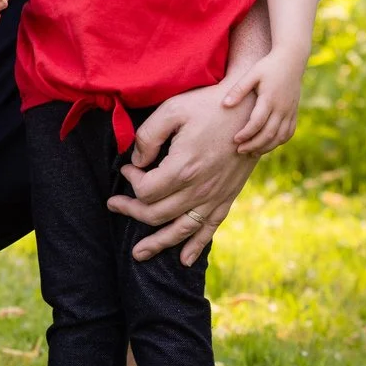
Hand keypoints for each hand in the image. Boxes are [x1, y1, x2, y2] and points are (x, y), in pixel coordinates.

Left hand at [106, 79, 262, 266]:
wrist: (250, 110)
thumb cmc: (208, 106)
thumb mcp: (172, 110)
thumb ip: (148, 136)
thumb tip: (136, 162)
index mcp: (183, 167)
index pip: (146, 190)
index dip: (130, 182)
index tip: (126, 168)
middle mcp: (198, 189)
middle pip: (156, 214)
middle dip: (131, 211)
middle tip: (114, 205)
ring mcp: (214, 196)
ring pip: (180, 230)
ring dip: (157, 244)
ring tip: (138, 254)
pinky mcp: (227, 198)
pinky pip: (209, 229)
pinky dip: (195, 246)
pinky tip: (184, 260)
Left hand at [224, 48, 304, 155]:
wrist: (292, 59)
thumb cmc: (268, 66)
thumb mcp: (251, 74)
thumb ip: (238, 90)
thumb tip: (224, 105)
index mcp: (269, 99)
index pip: (257, 123)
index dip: (246, 134)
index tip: (235, 140)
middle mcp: (282, 108)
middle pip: (269, 134)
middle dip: (254, 145)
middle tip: (240, 151)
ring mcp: (290, 111)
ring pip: (280, 137)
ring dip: (266, 147)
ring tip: (252, 152)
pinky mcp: (294, 111)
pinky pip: (289, 132)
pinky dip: (279, 141)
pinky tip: (268, 144)